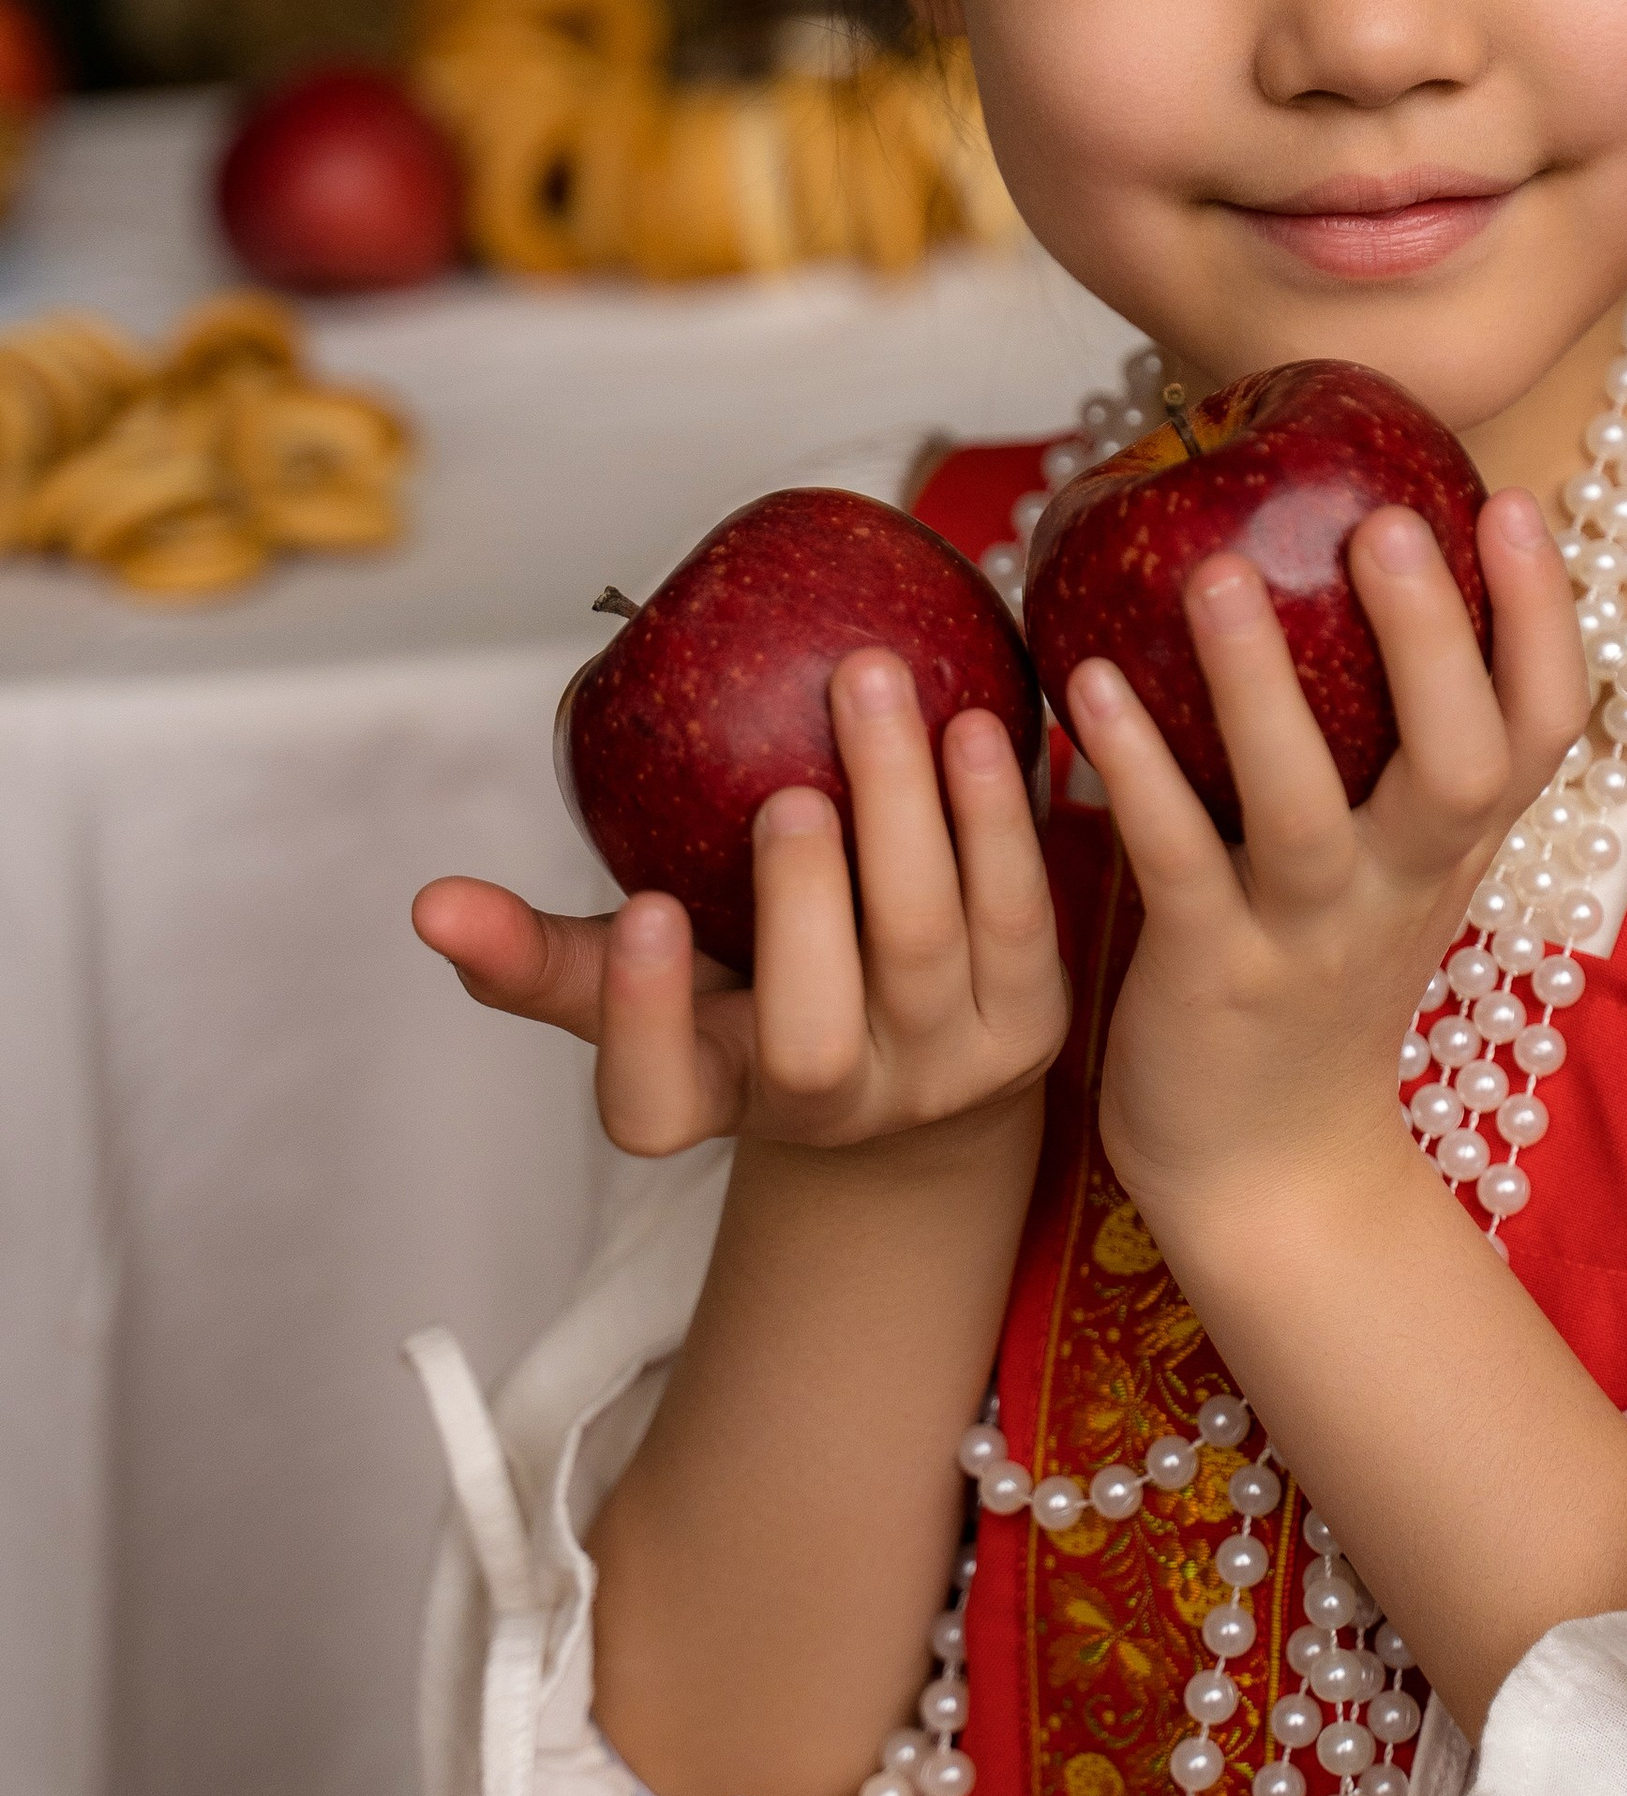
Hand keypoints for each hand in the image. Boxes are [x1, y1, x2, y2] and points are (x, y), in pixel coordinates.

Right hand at [412, 651, 1069, 1156]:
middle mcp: (830, 1107)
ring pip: (928, 947)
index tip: (645, 907)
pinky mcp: (1029, 1027)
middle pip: (812, 1036)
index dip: (646, 1015)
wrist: (914, 1058)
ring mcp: (937, 1074)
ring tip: (875, 687)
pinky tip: (977, 720)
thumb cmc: (747, 989)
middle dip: (805, 909)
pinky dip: (998, 814)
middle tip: (792, 790)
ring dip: (910, 815)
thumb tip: (429, 904)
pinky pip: (1019, 910)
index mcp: (712, 1099)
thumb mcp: (639, 981)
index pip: (654, 1097)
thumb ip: (541, 947)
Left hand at [1063, 489, 1588, 1228]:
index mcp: (1453, 846)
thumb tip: (1362, 546)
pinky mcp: (1210, 980)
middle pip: (1462, 768)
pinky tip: (1088, 683)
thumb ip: (1390, 741)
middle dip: (1436, 642)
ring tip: (1212, 574)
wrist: (1269, 1174)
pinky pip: (1175, 864)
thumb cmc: (1315, 976)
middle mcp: (1403, 887)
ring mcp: (1308, 940)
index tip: (1509, 503)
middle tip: (1387, 522)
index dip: (1541, 620)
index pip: (1542, 730)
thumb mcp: (1387, 865)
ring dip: (1261, 691)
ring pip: (1305, 812)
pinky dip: (1138, 773)